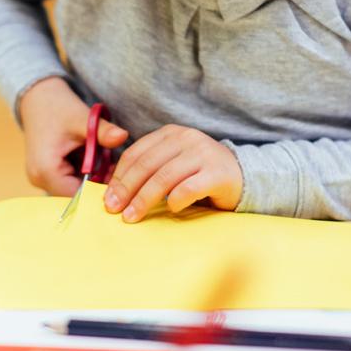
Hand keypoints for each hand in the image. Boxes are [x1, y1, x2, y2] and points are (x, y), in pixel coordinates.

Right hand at [17, 77, 127, 195]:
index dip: (100, 191)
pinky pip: (70, 181)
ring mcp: (42, 178)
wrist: (38, 98)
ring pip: (75, 189)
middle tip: (116, 167)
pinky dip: (85, 173)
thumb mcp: (82, 119)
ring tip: (106, 160)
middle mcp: (40, 179)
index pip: (78, 196)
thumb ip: (103, 131)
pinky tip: (95, 158)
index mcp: (46, 171)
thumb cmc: (57, 107)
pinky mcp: (47, 174)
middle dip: (98, 183)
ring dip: (92, 178)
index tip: (120, 179)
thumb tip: (124, 136)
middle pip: (76, 195)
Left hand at [103, 125, 242, 222]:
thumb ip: (150, 169)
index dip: (119, 176)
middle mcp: (187, 138)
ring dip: (144, 199)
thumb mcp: (173, 163)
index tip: (108, 197)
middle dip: (126, 189)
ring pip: (164, 177)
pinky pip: (189, 188)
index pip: (136, 153)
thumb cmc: (200, 174)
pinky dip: (175, 200)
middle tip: (114, 209)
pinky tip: (170, 209)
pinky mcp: (218, 173)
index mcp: (171, 133)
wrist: (243, 176)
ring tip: (132, 216)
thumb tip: (115, 192)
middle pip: (147, 165)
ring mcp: (204, 154)